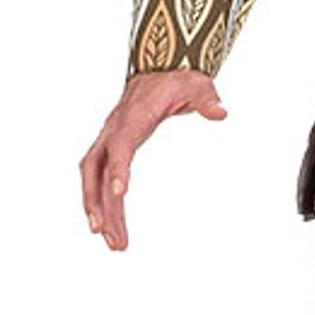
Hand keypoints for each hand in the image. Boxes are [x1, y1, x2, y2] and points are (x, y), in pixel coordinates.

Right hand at [80, 69, 228, 250]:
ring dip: (101, 211)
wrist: (158, 71)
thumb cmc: (176, 81)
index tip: (121, 193)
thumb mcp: (196, 85)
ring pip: (94, 180)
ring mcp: (109, 142)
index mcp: (132, 118)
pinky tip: (114, 227)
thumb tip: (220, 112)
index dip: (119, 168)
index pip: (120, 146)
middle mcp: (113, 131)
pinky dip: (106, 204)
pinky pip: (102, 180)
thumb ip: (206, 99)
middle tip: (104, 232)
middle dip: (97, 202)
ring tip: (115, 243)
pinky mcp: (112, 150)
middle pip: (94, 170)